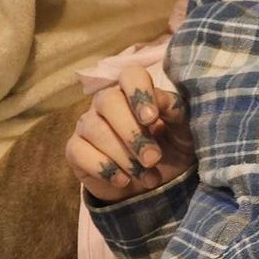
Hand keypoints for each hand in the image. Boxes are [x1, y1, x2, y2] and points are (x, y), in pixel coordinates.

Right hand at [65, 63, 194, 202]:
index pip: (131, 75)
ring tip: (147, 177)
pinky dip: (105, 169)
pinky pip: (80, 152)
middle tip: (153, 159)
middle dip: (133, 133)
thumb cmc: (169, 149)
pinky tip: (123, 180)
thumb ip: (176, 112)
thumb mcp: (183, 132)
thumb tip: (163, 101)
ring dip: (124, 157)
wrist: (151, 184)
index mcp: (135, 92)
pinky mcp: (75, 150)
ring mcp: (87, 125)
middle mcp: (106, 102)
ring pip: (96, 130)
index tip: (152, 118)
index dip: (139, 93)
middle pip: (108, 101)